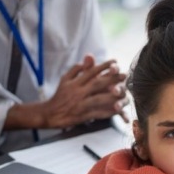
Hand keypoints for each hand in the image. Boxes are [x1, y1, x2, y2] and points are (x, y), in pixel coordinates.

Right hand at [6, 55, 128, 129]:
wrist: (49, 114)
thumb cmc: (59, 96)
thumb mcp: (65, 79)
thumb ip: (77, 69)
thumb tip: (88, 57)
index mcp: (74, 82)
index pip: (91, 72)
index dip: (104, 66)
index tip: (115, 62)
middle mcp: (78, 92)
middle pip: (97, 83)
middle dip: (112, 78)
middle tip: (125, 75)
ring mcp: (80, 104)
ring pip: (98, 99)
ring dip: (111, 96)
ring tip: (123, 92)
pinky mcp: (82, 116)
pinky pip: (97, 114)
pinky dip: (107, 112)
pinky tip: (118, 110)